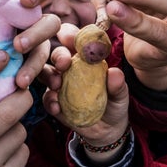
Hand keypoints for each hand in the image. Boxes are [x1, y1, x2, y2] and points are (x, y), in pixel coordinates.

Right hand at [42, 24, 130, 162]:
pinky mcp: (54, 101)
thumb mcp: (120, 94)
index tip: (73, 39)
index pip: (75, 40)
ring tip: (56, 85)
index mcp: (85, 58)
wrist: (108, 131)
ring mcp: (59, 84)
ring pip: (45, 72)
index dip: (71, 35)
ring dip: (48, 75)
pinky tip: (57, 107)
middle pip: (57, 53)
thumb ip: (118, 84)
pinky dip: (49, 100)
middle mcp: (69, 67)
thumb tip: (114, 73)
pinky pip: (46, 98)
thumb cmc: (114, 104)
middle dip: (58, 54)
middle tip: (64, 63)